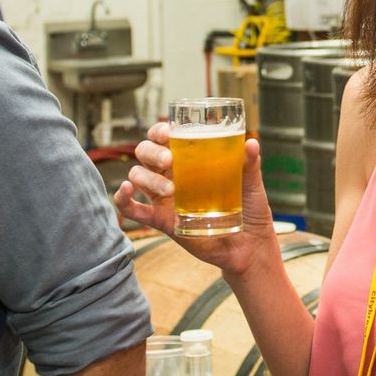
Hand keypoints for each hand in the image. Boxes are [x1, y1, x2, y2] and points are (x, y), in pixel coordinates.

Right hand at [112, 121, 278, 276]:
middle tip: (169, 160)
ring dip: (146, 178)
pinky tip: (124, 191)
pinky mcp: (162, 220)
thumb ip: (249, 164)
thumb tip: (251, 143)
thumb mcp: (252, 183)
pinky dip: (122, 200)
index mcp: (191, 159)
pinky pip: (133, 210)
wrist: (249, 244)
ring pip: (138, 177)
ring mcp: (165, 197)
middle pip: (145, 153)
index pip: (165, 138)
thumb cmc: (250, 208)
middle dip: (152, 152)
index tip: (167, 133)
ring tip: (170, 189)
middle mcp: (173, 174)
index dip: (159, 131)